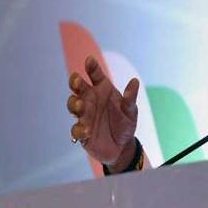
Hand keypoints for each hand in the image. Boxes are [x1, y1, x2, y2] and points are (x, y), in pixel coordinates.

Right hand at [67, 56, 138, 170]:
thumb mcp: (131, 110)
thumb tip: (135, 81)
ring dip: (74, 104)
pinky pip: (76, 129)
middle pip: (78, 87)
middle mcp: (90, 100)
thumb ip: (130, 97)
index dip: (91, 67)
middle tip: (77, 80)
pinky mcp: (81, 131)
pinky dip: (80, 129)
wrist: (122, 147)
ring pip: (73, 105)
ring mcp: (84, 115)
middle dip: (75, 83)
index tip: (89, 60)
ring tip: (80, 106)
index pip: (95, 75)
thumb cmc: (125, 123)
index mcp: (103, 90)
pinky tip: (87, 131)